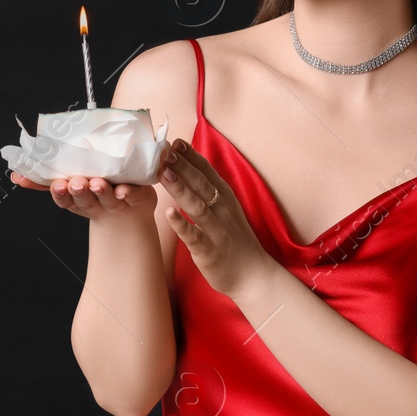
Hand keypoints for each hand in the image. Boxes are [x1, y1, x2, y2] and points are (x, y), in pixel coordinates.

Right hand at [9, 168, 156, 223]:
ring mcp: (114, 201)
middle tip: (76, 182)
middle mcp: (94, 202)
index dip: (60, 193)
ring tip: (97, 183)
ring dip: (100, 191)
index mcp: (76, 198)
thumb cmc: (94, 193)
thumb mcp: (68, 187)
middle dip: (78, 191)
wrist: (128, 214)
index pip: (64, 198)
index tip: (58, 185)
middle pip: (84, 198)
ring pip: (106, 198)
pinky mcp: (136, 198)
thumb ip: (44, 180)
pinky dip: (128, 193)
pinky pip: (132, 196)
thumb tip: (15, 174)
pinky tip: (124, 190)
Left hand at [158, 138, 274, 297]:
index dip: (191, 156)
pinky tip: (168, 213)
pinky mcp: (209, 250)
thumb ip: (208, 189)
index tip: (174, 141)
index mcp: (225, 197)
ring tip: (163, 173)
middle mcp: (222, 210)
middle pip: (200, 184)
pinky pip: (194, 235)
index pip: (207, 171)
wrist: (252, 274)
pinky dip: (182, 224)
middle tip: (164, 150)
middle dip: (182, 166)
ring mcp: (216, 230)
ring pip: (196, 205)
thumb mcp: (225, 208)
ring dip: (179, 188)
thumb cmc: (233, 239)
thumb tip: (187, 166)